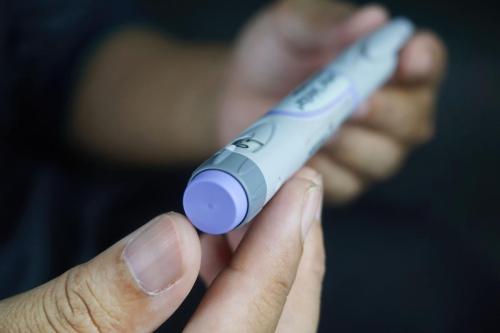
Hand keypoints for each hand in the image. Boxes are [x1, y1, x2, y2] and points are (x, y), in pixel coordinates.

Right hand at [0, 168, 323, 331]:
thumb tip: (176, 237)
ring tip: (249, 216)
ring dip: (270, 270)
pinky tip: (215, 256)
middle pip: (281, 332)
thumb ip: (98, 302)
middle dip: (293, 257)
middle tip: (293, 191)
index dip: (275, 254)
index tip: (296, 190)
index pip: (246, 327)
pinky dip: (243, 292)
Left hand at [218, 1, 446, 203]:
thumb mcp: (291, 27)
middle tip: (355, 106)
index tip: (407, 60)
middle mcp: (389, 111)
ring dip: (350, 145)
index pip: (426, 62)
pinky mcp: (342, 181)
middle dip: (386, 115)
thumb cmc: (272, 55)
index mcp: (388, 65)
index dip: (424, 63)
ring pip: (381, 160)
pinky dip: (322, 171)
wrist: (236, 94)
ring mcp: (368, 151)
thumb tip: (373, 19)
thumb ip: (326, 23)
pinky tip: (300, 155)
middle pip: (413, 122)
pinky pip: (344, 185)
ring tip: (318, 131)